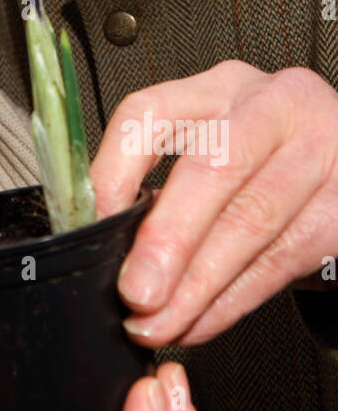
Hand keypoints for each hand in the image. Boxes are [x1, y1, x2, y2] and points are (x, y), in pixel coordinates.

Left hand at [88, 61, 337, 344]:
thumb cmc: (269, 161)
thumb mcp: (218, 146)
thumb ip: (169, 182)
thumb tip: (110, 244)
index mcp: (220, 88)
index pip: (153, 111)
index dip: (116, 170)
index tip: (95, 225)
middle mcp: (273, 106)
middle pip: (215, 165)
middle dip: (169, 237)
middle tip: (136, 291)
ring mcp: (320, 150)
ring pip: (250, 221)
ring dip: (197, 286)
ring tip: (160, 322)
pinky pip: (280, 260)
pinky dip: (232, 301)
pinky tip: (199, 322)